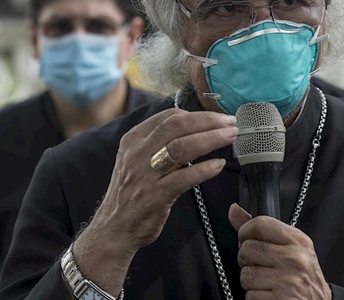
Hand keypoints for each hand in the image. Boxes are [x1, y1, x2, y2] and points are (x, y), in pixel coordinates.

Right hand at [72, 108, 236, 292]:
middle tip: (230, 123)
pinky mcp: (154, 195)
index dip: (197, 114)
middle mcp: (137, 152)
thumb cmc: (132, 193)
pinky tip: (218, 166)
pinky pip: (184, 178)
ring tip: (229, 137)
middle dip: (208, 121)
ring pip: (182, 147)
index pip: (169, 116)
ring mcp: (145, 174)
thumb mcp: (136, 159)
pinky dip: (204, 170)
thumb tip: (193, 127)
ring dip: (210, 139)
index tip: (217, 117)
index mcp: (134, 139)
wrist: (114, 228)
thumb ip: (158, 143)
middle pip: (177, 126)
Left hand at [229, 204, 331, 299]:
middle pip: (247, 249)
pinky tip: (270, 295)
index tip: (247, 240)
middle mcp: (295, 258)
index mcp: (298, 241)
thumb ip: (261, 230)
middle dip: (247, 261)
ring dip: (251, 283)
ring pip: (245, 275)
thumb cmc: (302, 279)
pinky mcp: (281, 299)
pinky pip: (250, 295)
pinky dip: (256, 298)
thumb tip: (234, 210)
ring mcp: (288, 280)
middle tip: (261, 267)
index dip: (245, 232)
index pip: (260, 224)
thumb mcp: (289, 249)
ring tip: (268, 283)